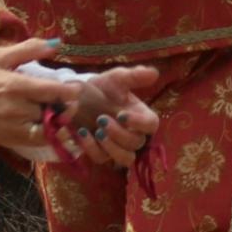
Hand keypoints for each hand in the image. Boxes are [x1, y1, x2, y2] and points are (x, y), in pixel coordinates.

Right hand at [0, 43, 159, 158]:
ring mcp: (12, 127)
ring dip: (58, 123)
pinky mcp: (9, 139)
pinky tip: (48, 125)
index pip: (55, 92)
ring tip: (58, 113)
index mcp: (15, 86)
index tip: (76, 88)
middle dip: (65, 106)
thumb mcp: (0, 56)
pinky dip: (48, 135)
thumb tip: (58, 43)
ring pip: (49, 130)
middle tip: (68, 100)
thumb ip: (30, 49)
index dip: (72, 91)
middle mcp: (16, 109)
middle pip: (55, 111)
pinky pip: (38, 141)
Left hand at [44, 67, 165, 166]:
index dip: (139, 123)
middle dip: (120, 134)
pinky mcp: (101, 153)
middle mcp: (133, 134)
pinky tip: (82, 133)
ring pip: (125, 158)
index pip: (151, 125)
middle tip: (101, 120)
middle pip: (137, 143)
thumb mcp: (115, 79)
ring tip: (97, 132)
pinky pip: (101, 159)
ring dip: (112, 148)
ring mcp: (117, 146)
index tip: (121, 115)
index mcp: (141, 116)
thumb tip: (154, 73)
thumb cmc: (102, 88)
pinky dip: (92, 149)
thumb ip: (134, 76)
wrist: (77, 97)